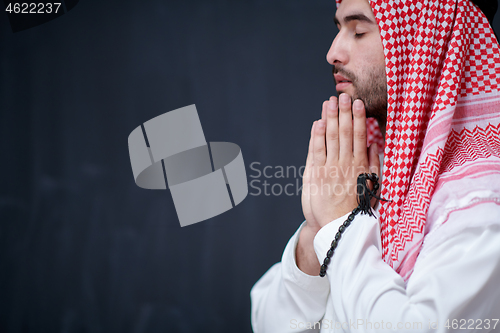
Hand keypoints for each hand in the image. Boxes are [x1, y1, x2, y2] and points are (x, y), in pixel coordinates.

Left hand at [305, 94, 379, 227]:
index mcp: (360, 166)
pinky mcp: (315, 175)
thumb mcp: (371, 187)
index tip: (358, 103)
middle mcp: (345, 165)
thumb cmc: (355, 208)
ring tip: (329, 102)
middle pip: (343, 133)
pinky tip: (317, 122)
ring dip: (329, 119)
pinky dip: (316, 136)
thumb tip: (374, 145)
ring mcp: (329, 168)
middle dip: (343, 113)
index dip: (358, 118)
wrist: (336, 228)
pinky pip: (315, 151)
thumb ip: (373, 165)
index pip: (358, 136)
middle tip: (343, 95)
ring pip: (329, 138)